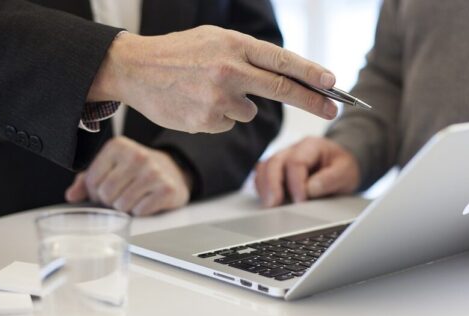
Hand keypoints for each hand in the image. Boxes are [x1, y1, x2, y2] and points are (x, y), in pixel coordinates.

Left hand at [65, 136, 190, 215]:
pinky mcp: (167, 189)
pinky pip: (140, 211)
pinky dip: (140, 211)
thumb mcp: (110, 167)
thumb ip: (87, 180)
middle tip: (120, 196)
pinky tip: (146, 200)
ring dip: (125, 208)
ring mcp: (154, 172)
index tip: (105, 189)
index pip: (91, 181)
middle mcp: (137, 155)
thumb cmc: (136, 171)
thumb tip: (71, 196)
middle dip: (110, 201)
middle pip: (106, 194)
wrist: (173, 171)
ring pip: (122, 205)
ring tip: (134, 197)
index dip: (95, 192)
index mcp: (117, 146)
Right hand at [88, 26, 338, 133]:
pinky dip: (218, 116)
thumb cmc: (178, 52)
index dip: (311, 73)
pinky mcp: (207, 120)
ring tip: (207, 90)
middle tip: (334, 109)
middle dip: (312, 101)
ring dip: (238, 105)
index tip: (333, 83)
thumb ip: (247, 54)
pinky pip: (228, 123)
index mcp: (234, 45)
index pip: (282, 61)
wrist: (134, 69)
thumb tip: (284, 73)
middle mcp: (230, 70)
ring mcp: (218, 98)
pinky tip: (197, 102)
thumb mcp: (214, 39)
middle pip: (282, 89)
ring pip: (249, 111)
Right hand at [254, 137, 359, 206]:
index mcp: (311, 146)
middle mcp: (293, 150)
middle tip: (274, 205)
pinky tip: (268, 201)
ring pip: (264, 168)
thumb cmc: (342, 167)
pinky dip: (262, 188)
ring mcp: (283, 159)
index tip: (301, 201)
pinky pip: (262, 176)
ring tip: (269, 205)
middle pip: (274, 162)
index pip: (296, 162)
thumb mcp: (346, 172)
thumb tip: (310, 189)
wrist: (341, 166)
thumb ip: (330, 179)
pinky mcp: (277, 171)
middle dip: (272, 185)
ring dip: (264, 187)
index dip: (296, 183)